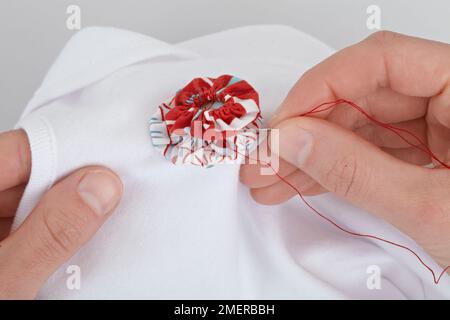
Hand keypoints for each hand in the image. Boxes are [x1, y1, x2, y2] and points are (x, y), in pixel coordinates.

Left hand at [0, 130, 122, 298]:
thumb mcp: (5, 284)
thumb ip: (51, 233)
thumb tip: (99, 187)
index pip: (17, 152)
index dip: (64, 151)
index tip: (107, 160)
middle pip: (31, 175)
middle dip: (74, 184)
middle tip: (112, 195)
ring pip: (38, 200)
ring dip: (71, 210)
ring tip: (100, 221)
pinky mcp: (3, 244)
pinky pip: (38, 225)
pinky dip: (62, 231)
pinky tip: (80, 242)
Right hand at [240, 31, 449, 268]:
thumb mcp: (433, 209)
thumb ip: (356, 171)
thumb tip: (293, 140)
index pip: (381, 62)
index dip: (321, 88)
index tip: (282, 124)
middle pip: (361, 96)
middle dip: (305, 131)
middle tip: (265, 159)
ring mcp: (438, 130)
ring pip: (357, 126)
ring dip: (310, 154)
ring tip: (271, 180)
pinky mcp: (424, 158)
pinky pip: (367, 152)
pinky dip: (332, 169)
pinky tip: (302, 182)